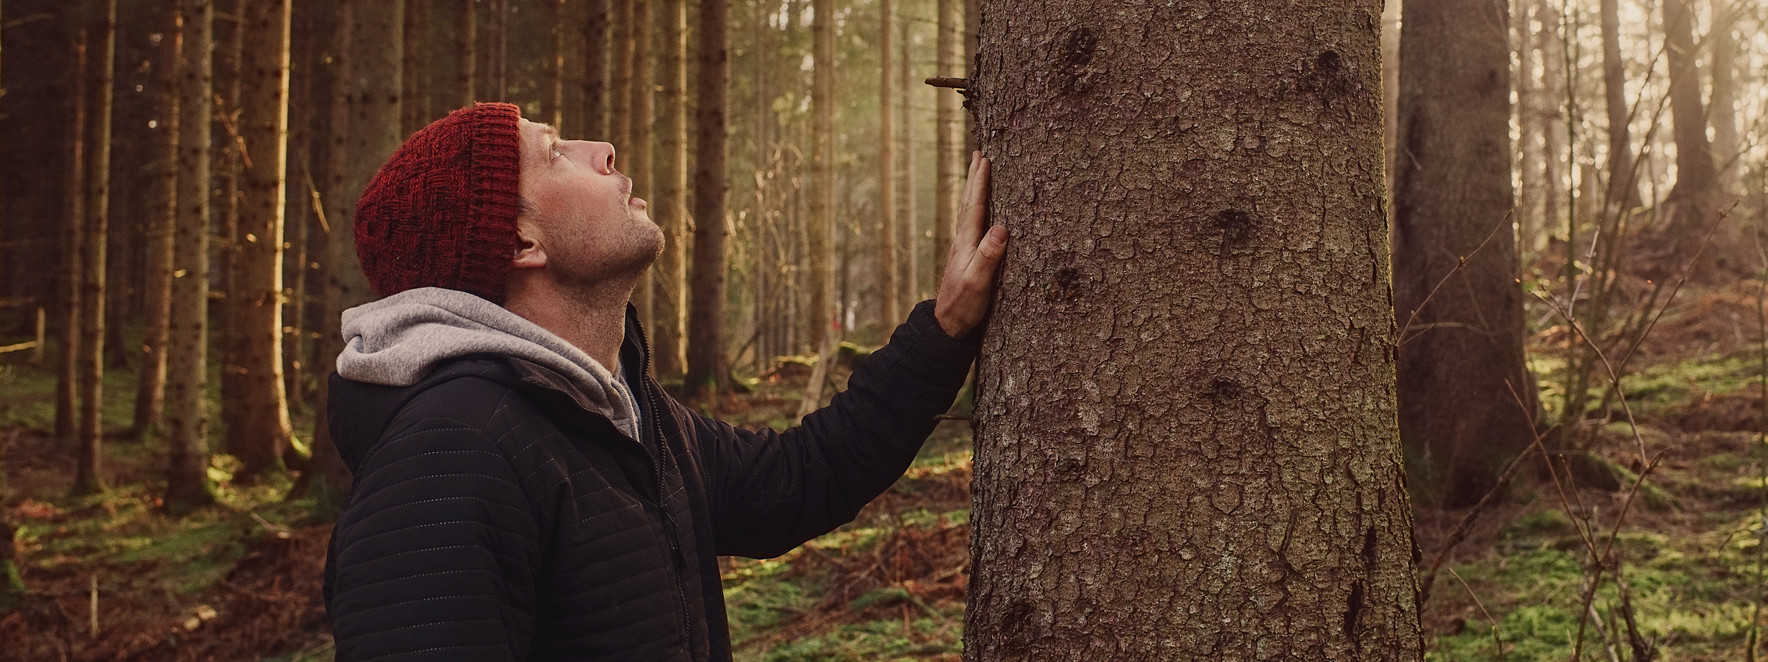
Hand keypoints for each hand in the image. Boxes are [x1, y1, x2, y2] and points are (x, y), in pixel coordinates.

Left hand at [934, 152, 1006, 338]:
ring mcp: (963, 250)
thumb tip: (1001, 227)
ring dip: (973, 191)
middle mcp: (963, 242)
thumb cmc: (964, 306)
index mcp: (966, 243)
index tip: (985, 159)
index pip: (974, 206)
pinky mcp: (966, 259)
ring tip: (977, 175)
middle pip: (968, 203)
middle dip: (974, 178)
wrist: (946, 326)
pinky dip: (976, 210)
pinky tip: (978, 213)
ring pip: (969, 212)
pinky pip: (972, 224)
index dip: (980, 183)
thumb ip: (989, 256)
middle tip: (978, 154)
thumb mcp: (978, 282)